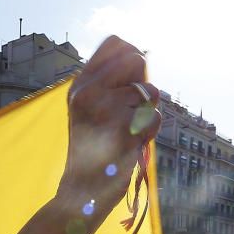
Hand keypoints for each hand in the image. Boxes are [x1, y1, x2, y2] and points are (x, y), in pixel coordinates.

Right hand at [57, 36, 159, 219]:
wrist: (82, 190)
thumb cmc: (92, 149)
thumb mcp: (89, 109)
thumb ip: (110, 82)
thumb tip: (140, 57)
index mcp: (80, 85)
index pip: (115, 43)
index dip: (131, 56)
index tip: (131, 77)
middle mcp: (89, 93)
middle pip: (137, 60)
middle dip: (142, 83)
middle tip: (130, 108)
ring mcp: (106, 112)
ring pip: (150, 92)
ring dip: (146, 112)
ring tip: (126, 130)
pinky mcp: (124, 132)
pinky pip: (154, 118)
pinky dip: (148, 133)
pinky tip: (130, 145)